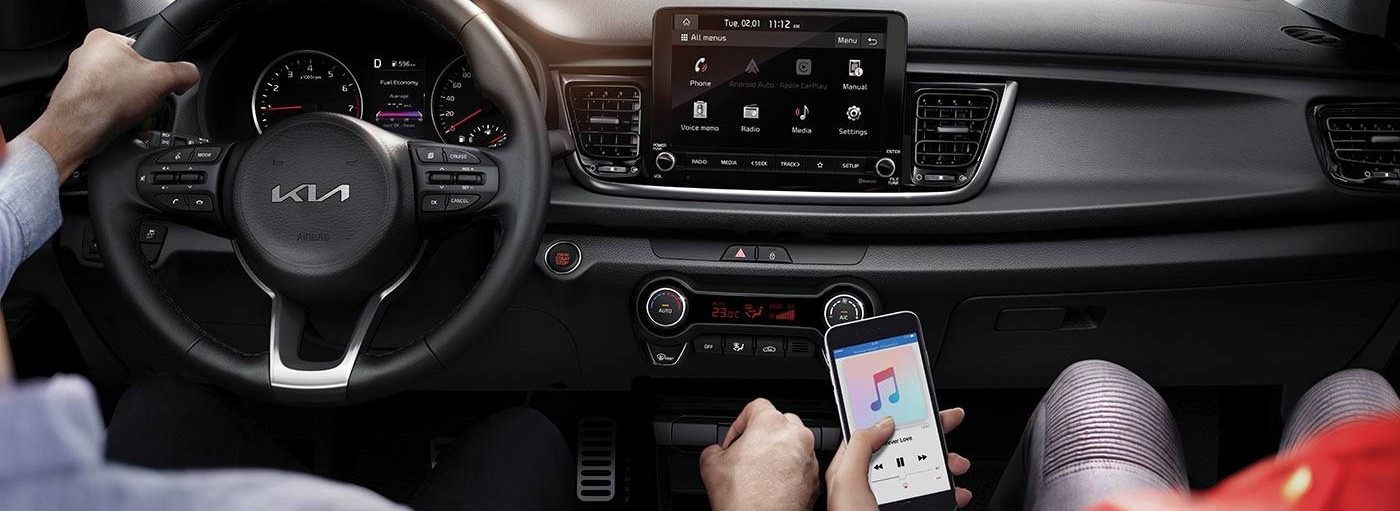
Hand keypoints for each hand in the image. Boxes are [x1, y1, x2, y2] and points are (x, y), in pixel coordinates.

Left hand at [21, 29, 199, 179]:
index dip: (156, 69)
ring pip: (122, 93)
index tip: (159, 83)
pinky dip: (120, 117)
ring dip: (135, 108)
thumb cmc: (105, 99)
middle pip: (134, 74)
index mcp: (103, 39)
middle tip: (148, 102)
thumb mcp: (162, 79)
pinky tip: (125, 124)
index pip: (143, 50)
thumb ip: (183, 73)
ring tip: (135, 116)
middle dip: (145, 94)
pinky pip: (109, 106)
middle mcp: (87, 55)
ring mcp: (81, 79)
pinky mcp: (79, 100)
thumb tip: (191, 74)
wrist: (77, 130)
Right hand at [700, 398, 819, 510]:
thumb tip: (717, 452)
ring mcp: (809, 458)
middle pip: (779, 422)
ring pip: (793, 443)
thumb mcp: (710, 465)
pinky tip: (771, 484)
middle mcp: (796, 437)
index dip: (740, 422)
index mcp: (771, 425)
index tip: (734, 439)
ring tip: (759, 472)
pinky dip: (788, 470)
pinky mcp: (814, 478)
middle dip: (762, 435)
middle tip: (747, 453)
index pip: (756, 406)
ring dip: (777, 452)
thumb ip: (713, 448)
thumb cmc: (744, 499)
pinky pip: (801, 464)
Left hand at [826, 408, 972, 510]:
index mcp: (852, 467)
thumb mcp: (847, 482)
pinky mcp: (906, 510)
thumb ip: (860, 446)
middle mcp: (872, 481)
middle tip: (950, 422)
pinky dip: (949, 491)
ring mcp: (890, 498)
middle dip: (931, 434)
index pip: (874, 429)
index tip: (918, 400)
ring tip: (957, 465)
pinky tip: (956, 492)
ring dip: (945, 464)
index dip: (896, 412)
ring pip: (923, 470)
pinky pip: (932, 495)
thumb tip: (881, 421)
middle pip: (905, 446)